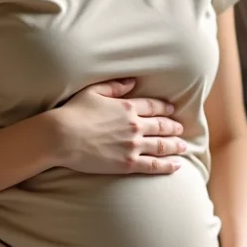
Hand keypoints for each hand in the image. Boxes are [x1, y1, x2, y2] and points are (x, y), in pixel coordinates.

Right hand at [51, 78, 186, 174]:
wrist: (62, 137)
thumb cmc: (73, 112)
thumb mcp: (93, 91)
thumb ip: (115, 86)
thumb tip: (132, 81)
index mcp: (127, 107)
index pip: (153, 106)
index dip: (165, 108)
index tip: (172, 109)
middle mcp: (135, 125)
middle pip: (161, 126)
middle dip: (173, 127)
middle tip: (181, 129)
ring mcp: (133, 145)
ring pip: (162, 145)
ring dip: (175, 146)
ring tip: (184, 147)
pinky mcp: (128, 164)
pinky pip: (153, 165)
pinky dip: (167, 165)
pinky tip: (177, 165)